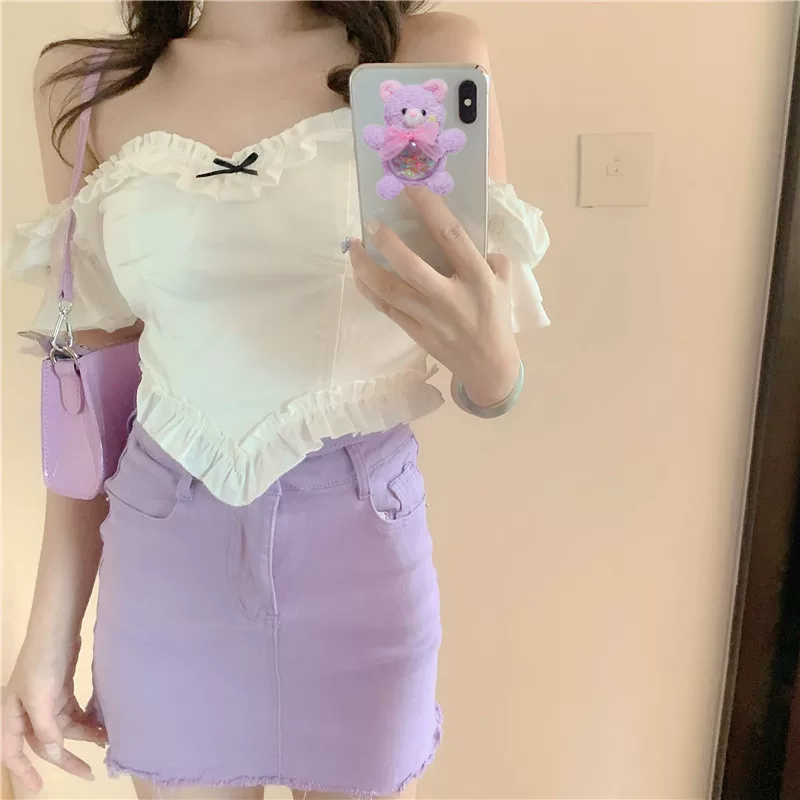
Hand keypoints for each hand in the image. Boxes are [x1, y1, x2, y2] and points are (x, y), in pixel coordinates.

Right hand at [2, 637, 106, 793]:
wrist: (58, 626)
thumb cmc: (43, 661)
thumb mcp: (41, 697)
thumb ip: (45, 727)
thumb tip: (52, 752)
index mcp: (11, 715)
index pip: (12, 752)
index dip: (23, 772)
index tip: (39, 788)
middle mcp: (27, 711)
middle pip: (44, 743)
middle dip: (65, 758)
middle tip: (88, 772)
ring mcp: (46, 700)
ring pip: (63, 728)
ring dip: (82, 736)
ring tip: (105, 740)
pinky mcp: (62, 689)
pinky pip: (73, 713)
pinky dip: (86, 721)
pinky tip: (101, 726)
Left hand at [350, 186, 520, 407]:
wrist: (488, 366)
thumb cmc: (495, 319)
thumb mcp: (504, 284)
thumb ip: (492, 258)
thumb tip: (473, 237)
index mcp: (477, 278)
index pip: (451, 236)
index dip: (430, 209)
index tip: (412, 188)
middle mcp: (450, 296)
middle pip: (411, 266)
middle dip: (388, 242)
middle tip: (372, 223)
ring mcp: (429, 316)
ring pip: (390, 289)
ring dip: (366, 266)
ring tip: (354, 247)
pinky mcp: (415, 331)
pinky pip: (385, 307)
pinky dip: (368, 290)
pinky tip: (359, 274)